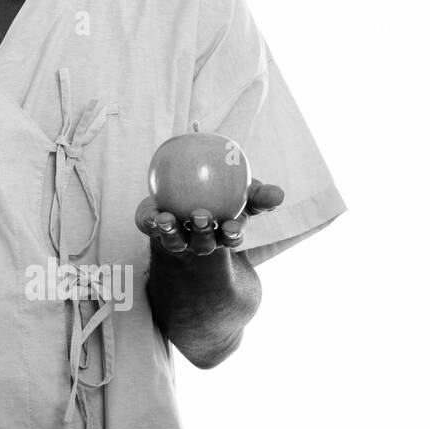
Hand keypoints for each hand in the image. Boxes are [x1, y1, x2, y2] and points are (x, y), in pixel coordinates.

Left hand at [135, 179, 284, 256]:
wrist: (187, 186)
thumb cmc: (225, 191)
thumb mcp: (246, 190)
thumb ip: (261, 195)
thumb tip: (279, 194)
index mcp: (223, 234)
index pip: (231, 237)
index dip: (231, 234)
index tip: (231, 226)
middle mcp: (200, 241)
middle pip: (202, 243)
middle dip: (201, 232)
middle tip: (200, 215)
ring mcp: (176, 237)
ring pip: (174, 240)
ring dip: (171, 231)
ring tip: (167, 219)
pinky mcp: (153, 228)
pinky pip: (150, 226)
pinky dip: (150, 222)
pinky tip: (151, 215)